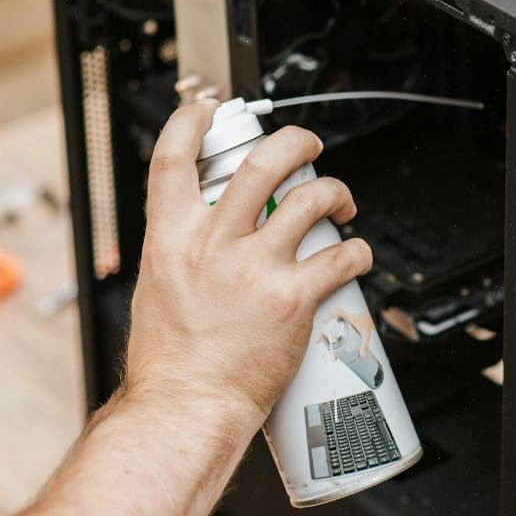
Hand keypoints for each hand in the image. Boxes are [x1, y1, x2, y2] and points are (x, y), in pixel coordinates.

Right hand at [124, 100, 372, 424]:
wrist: (186, 407)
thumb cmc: (171, 363)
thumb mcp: (157, 289)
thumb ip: (182, 253)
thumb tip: (203, 236)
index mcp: (170, 238)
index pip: (172, 159)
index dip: (191, 121)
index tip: (210, 108)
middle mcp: (213, 243)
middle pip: (261, 163)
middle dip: (295, 142)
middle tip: (309, 146)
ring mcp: (254, 267)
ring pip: (310, 200)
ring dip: (336, 193)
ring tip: (342, 205)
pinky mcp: (292, 297)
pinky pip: (339, 257)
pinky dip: (358, 251)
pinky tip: (357, 255)